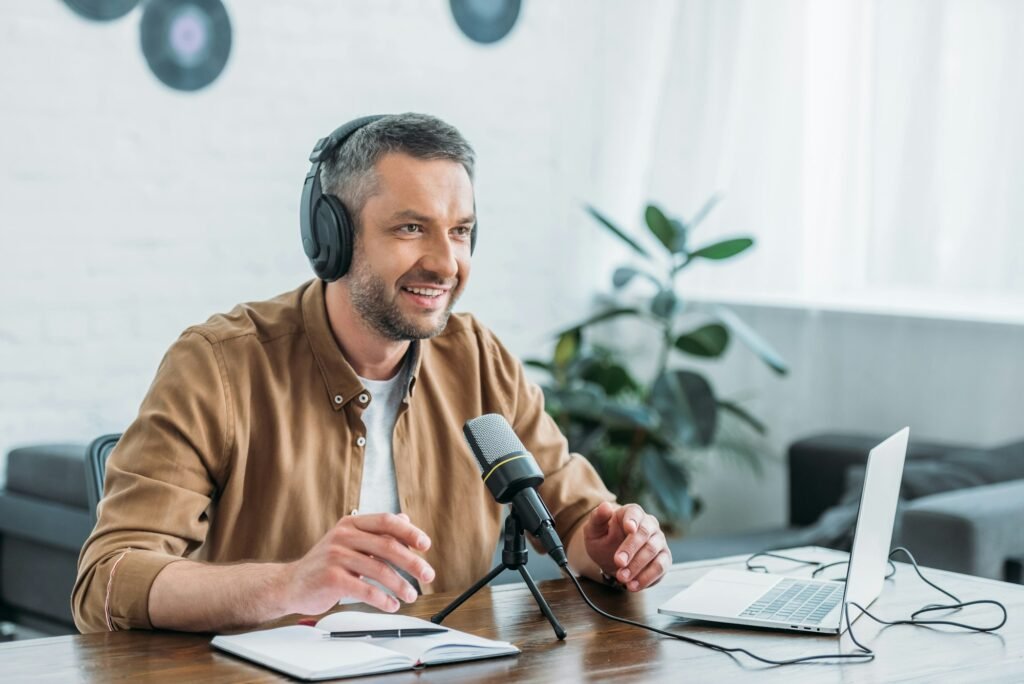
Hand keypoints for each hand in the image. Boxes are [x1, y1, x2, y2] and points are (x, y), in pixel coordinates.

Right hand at [280, 512, 434, 614]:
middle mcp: (343, 536)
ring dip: (400, 585)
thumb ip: (376, 532)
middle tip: (427, 575)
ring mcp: (336, 556)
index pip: (386, 521)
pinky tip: (391, 604)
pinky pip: (365, 589)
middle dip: (412, 562)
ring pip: (379, 570)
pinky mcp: (331, 578)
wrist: (290, 584)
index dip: (409, 532)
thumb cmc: (324, 564)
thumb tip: (405, 520)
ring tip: (411, 595)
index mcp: (351, 523)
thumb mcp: (349, 541)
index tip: (426, 545)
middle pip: (387, 546)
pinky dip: (383, 599)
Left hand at [583, 502, 670, 591]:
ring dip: (637, 566)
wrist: (611, 557)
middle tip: (618, 562)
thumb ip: (597, 518)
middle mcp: (649, 524)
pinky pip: (660, 567)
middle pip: (645, 533)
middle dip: (631, 549)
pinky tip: (633, 585)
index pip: (635, 512)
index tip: (629, 529)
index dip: (632, 520)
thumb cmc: (604, 539)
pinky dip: (647, 578)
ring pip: (653, 551)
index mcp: (631, 513)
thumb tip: (605, 506)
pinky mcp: (664, 558)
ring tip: (622, 578)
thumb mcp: (594, 530)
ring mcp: (658, 541)